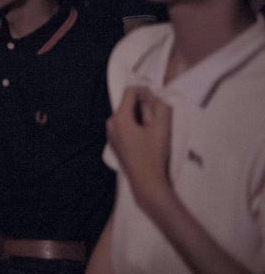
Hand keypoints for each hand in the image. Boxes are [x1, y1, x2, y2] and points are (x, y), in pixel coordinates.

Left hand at [106, 86, 172, 216]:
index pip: (130, 91)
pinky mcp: (115, 143)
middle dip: (145, 107)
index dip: (145, 91)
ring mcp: (110, 134)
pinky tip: (146, 141)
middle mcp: (110, 124)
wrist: (146, 182)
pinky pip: (126, 127)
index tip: (158, 101)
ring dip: (142, 118)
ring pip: (128, 116)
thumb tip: (155, 95)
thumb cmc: (154, 155)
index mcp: (119, 117)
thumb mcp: (162, 127)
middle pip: (129, 104)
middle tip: (157, 122)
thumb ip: (161, 106)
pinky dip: (137, 128)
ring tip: (152, 133)